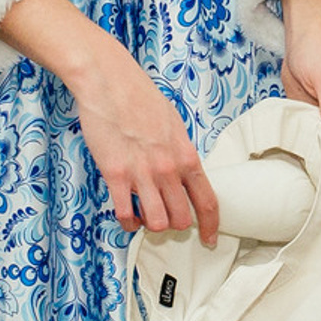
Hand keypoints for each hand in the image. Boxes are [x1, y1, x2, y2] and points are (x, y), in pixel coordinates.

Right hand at [68, 40, 219, 242]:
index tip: (210, 239)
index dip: (211, 226)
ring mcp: (142, 173)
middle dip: (176, 225)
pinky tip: (127, 216)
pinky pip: (125, 214)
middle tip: (166, 218)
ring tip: (145, 216)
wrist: (109, 82)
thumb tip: (184, 172)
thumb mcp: (174, 124)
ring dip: (151, 225)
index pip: (207, 201)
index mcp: (186, 155)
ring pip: (157, 223)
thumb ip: (181, 152)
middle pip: (182, 219)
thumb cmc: (140, 98)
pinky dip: (128, 222)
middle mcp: (168, 169)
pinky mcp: (116, 174)